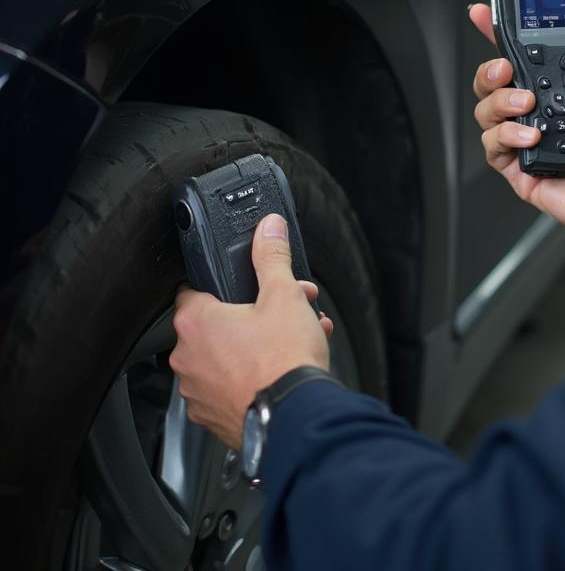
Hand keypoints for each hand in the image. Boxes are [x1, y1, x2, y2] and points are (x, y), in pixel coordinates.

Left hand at [169, 214, 332, 449]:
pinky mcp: (213, 416)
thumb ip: (272, 257)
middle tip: (284, 309)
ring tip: (294, 339)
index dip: (222, 283)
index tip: (243, 285)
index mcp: (195, 323)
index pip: (192, 289)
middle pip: (216, 324)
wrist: (294, 418)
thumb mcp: (284, 294)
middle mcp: (187, 359)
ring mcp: (197, 392)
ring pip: (225, 357)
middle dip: (252, 313)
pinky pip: (230, 386)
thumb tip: (268, 229)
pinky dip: (253, 375)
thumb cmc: (283, 361)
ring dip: (255, 344)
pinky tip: (283, 368)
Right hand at [470, 0, 564, 251]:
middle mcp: (549, 114)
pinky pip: (494, 149)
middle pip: (495, 83)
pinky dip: (505, 135)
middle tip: (506, 66)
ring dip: (499, 101)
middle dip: (489, 68)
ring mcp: (535, 143)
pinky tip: (530, 134)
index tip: (484, 15)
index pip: (526, 57)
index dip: (499, 35)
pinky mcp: (528, 171)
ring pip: (487, 112)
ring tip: (527, 102)